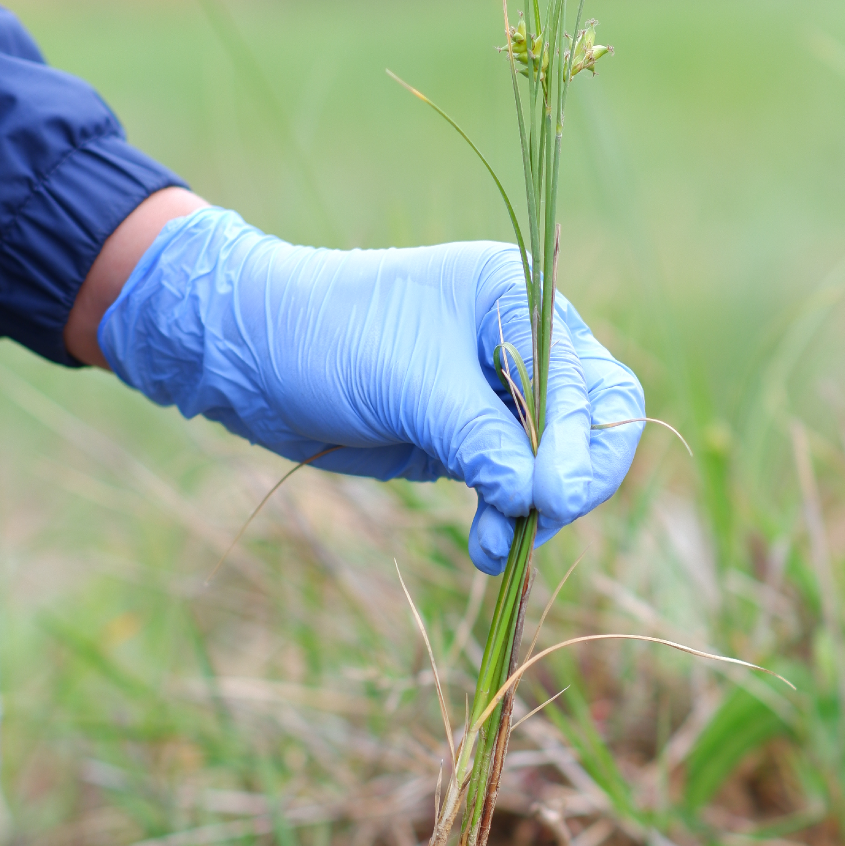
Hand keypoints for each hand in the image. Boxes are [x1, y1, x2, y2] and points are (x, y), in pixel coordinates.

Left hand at [97, 206, 646, 572]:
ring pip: (556, 460)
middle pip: (595, 417)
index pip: (587, 379)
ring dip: (532, 507)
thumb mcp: (409, 384)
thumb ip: (482, 440)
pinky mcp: (468, 437)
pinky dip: (504, 517)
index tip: (556, 498)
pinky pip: (512, 484)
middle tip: (546, 518)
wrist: (249, 357)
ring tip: (495, 543)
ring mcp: (497, 393)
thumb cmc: (327, 338)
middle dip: (576, 475)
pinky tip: (486, 547)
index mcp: (517, 298)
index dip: (583, 443)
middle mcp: (521, 341)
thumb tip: (540, 499)